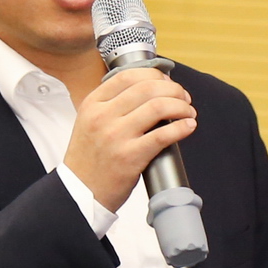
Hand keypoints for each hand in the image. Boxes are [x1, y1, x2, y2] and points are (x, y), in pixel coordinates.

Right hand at [62, 66, 195, 209]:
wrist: (79, 192)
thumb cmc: (88, 159)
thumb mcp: (89, 122)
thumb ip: (112, 105)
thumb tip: (150, 91)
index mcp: (92, 104)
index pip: (128, 75)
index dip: (154, 75)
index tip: (167, 82)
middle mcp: (103, 116)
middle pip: (148, 88)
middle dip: (174, 89)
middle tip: (183, 98)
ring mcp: (116, 136)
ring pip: (158, 106)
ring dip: (181, 106)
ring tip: (188, 112)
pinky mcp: (130, 157)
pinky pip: (163, 135)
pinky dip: (182, 128)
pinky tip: (188, 127)